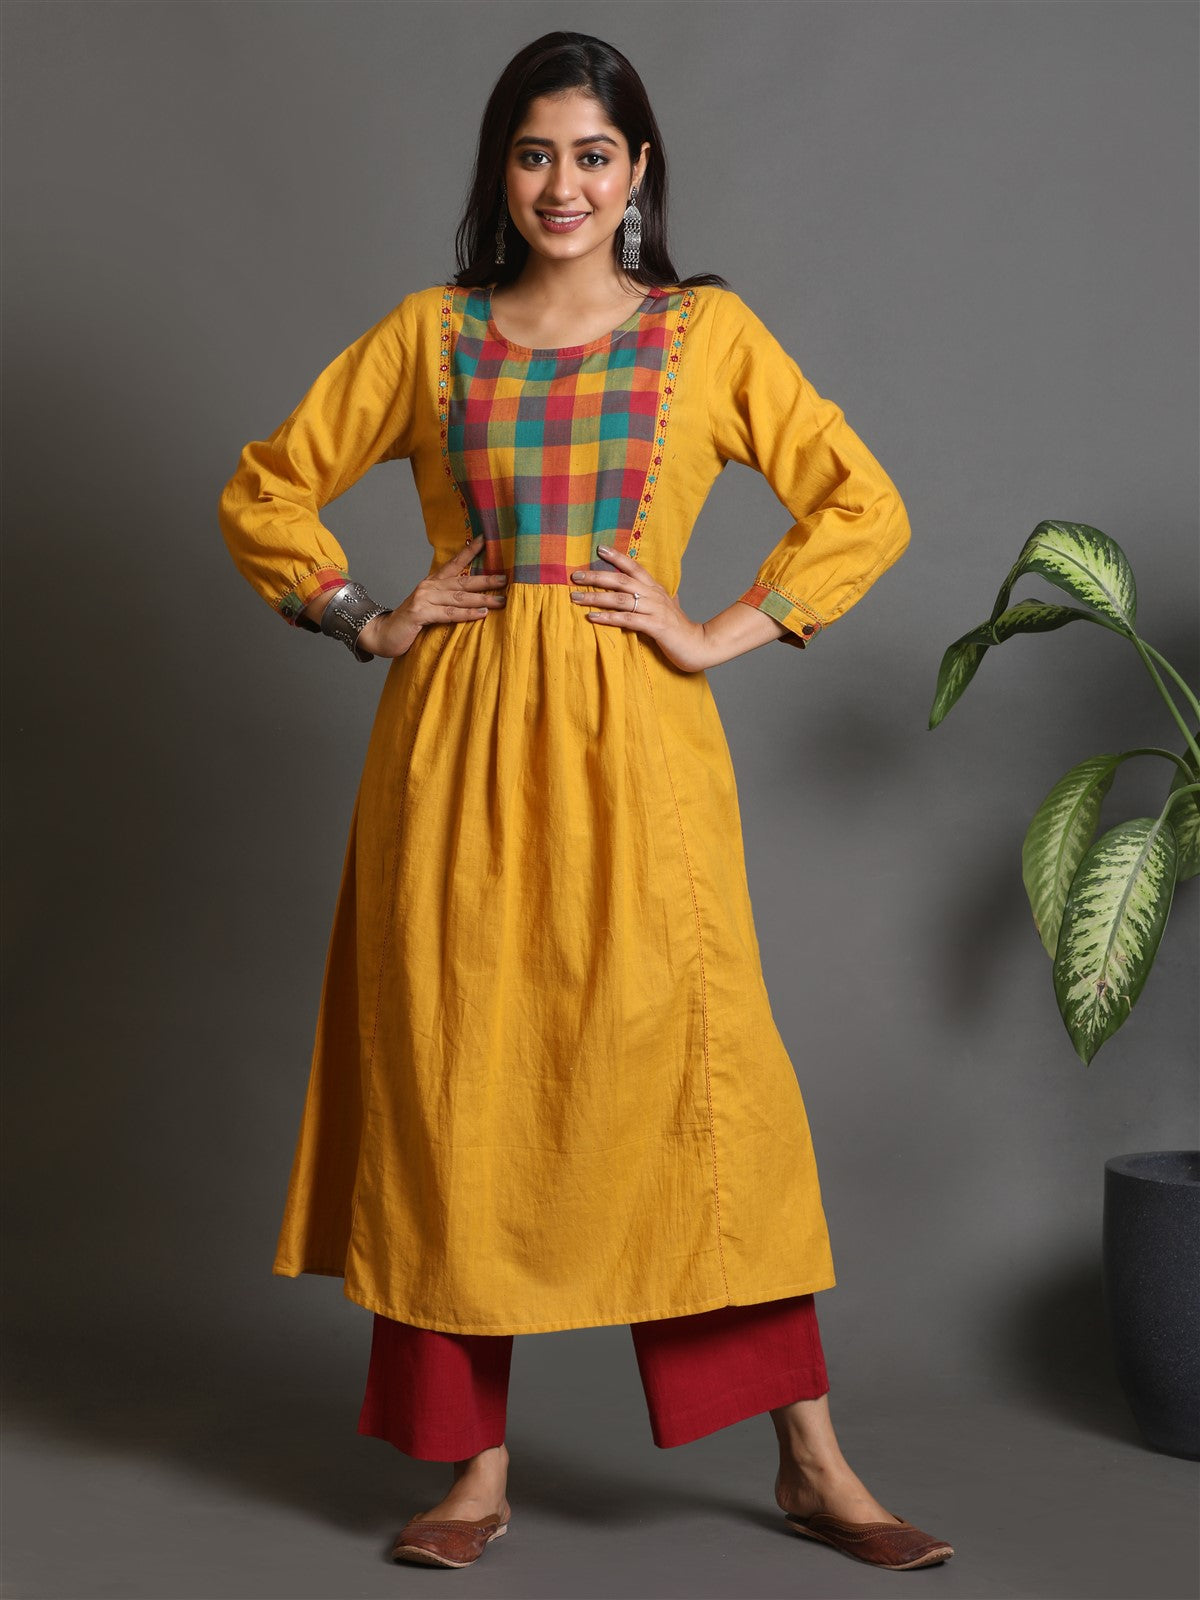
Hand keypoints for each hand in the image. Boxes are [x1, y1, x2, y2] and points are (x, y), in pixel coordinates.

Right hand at [358, 534, 507, 657]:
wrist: (382, 634)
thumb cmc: (409, 623)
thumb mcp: (429, 607)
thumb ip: (446, 601)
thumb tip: (472, 599)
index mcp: (432, 583)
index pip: (454, 563)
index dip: (469, 551)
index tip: (486, 539)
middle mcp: (428, 587)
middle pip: (462, 581)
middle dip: (485, 580)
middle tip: (505, 578)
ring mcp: (423, 599)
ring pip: (459, 597)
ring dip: (482, 599)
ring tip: (500, 600)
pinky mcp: (420, 613)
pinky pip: (449, 614)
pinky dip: (467, 614)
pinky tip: (481, 614)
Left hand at [570, 545, 712, 671]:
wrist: (699, 645)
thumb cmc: (679, 628)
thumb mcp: (667, 607)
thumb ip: (658, 598)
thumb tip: (656, 591)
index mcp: (655, 588)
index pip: (634, 567)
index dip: (617, 557)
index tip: (599, 549)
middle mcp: (654, 595)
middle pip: (621, 580)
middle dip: (596, 577)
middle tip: (575, 576)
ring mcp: (655, 610)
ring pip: (620, 599)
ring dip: (596, 598)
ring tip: (576, 598)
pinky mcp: (655, 627)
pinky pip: (627, 620)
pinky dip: (608, 618)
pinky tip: (592, 617)